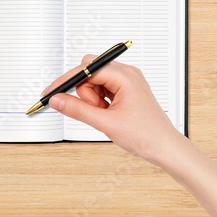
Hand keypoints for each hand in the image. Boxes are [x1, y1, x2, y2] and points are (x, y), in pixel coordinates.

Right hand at [41, 54, 180, 164]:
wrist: (164, 147)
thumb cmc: (146, 135)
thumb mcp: (106, 123)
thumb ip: (77, 110)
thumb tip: (58, 100)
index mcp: (125, 76)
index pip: (86, 69)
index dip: (66, 81)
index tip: (51, 93)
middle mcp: (126, 73)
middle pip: (89, 72)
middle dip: (85, 93)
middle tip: (94, 110)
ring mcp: (127, 81)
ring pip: (94, 82)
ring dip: (92, 99)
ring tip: (105, 115)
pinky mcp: (125, 89)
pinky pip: (102, 89)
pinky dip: (99, 102)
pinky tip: (108, 113)